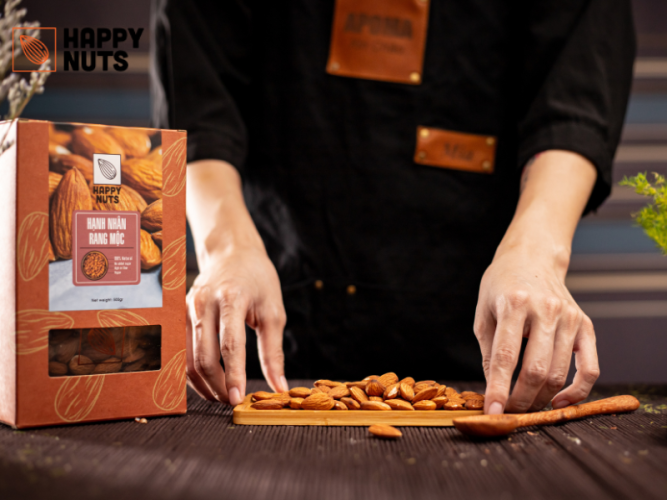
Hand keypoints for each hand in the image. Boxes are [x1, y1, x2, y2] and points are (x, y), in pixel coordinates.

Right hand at [185, 159, 287, 405]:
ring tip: (221, 396)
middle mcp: (204, 303)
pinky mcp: (179, 313)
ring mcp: (187, 307)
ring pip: (188, 357)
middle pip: (204, 356)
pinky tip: (206, 382)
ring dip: (203, 384)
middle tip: (231, 402)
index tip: (238, 400)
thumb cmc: (258, 281)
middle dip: (217, 385)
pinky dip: (191, 371)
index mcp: (231, 298)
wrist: (232, 252)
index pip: (230, 345)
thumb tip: (279, 387)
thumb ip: (273, 352)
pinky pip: (180, 350)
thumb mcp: (274, 312)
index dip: (234, 376)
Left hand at [474, 247, 598, 413]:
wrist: (532, 258)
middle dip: (521, 399)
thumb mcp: (484, 313)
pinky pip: (589, 368)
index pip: (506, 356)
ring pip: (559, 373)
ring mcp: (570, 318)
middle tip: (509, 412)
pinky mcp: (586, 325)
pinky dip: (576, 391)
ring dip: (541, 398)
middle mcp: (545, 309)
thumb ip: (489, 351)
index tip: (493, 412)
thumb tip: (493, 390)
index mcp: (514, 303)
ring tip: (526, 406)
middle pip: (536, 370)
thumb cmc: (501, 286)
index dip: (498, 389)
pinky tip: (558, 401)